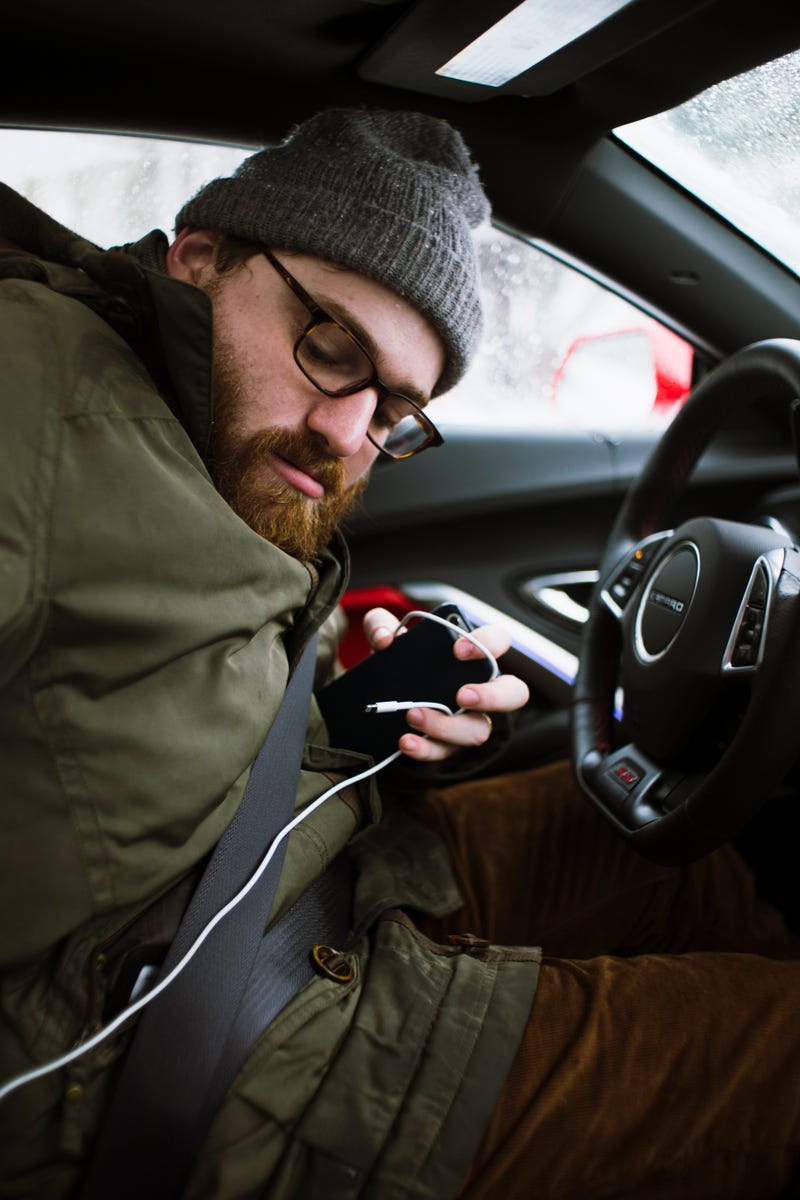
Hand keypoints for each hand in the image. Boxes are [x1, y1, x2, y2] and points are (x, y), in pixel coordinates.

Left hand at [362, 607, 529, 761]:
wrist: (377, 699)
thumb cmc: (397, 661)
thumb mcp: (386, 636)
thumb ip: (380, 625)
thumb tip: (384, 640)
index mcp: (473, 655)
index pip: (498, 640)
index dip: (488, 643)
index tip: (457, 650)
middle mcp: (481, 687)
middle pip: (514, 693)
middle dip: (492, 696)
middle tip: (462, 694)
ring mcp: (468, 720)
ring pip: (478, 731)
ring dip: (446, 725)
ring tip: (413, 715)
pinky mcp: (447, 745)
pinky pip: (444, 753)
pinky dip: (425, 749)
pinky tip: (405, 741)